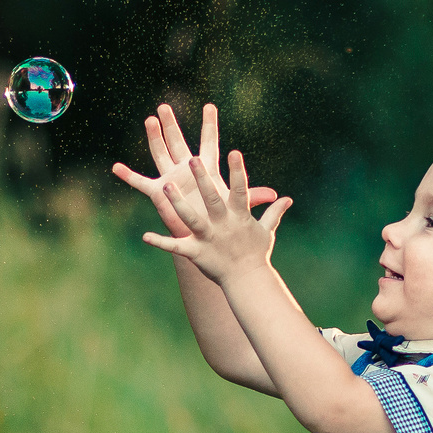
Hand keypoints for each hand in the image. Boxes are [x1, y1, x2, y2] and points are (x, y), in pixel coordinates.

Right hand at [111, 103, 279, 238]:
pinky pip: (141, 183)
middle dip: (172, 124)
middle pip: (178, 142)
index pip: (209, 142)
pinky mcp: (160, 193)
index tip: (210, 105)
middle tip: (165, 105)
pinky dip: (128, 177)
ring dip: (154, 138)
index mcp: (207, 169)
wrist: (208, 239)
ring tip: (149, 120)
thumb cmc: (224, 220)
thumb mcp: (239, 207)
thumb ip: (255, 198)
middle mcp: (187, 170)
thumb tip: (279, 197)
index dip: (210, 125)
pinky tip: (115, 168)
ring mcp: (172, 179)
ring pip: (160, 154)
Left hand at [136, 136, 290, 285]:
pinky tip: (145, 236)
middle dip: (202, 180)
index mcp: (240, 216)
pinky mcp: (196, 253)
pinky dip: (161, 243)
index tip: (235, 152)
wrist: (247, 281)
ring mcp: (208, 239)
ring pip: (191, 218)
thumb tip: (287, 199)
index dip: (238, 171)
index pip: (241, 190)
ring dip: (178, 203)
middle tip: (193, 159)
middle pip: (212, 199)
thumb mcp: (266, 231)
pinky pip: (176, 247)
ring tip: (166, 186)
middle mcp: (223, 225)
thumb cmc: (256, 253)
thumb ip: (273, 212)